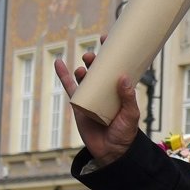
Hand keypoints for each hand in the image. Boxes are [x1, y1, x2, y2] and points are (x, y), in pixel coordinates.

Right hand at [52, 49, 141, 166]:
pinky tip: (58, 63)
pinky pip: (69, 86)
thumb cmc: (125, 133)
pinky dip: (63, 74)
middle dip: (95, 58)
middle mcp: (105, 89)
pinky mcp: (79, 103)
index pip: (115, 66)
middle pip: (98, 68)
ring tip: (83, 67)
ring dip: (82, 67)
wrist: (111, 151)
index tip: (106, 37)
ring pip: (84, 76)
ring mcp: (91, 95)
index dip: (112, 52)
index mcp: (119, 89)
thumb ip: (128, 97)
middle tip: (93, 56)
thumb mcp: (130, 114)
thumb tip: (122, 78)